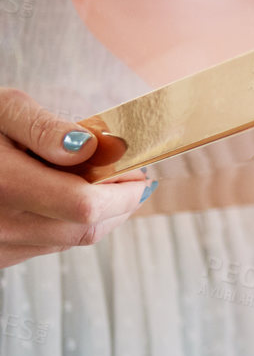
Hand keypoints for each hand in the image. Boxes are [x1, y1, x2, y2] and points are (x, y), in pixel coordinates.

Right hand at [0, 89, 152, 268]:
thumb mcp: (2, 110)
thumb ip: (45, 128)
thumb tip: (91, 149)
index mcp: (3, 185)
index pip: (85, 205)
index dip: (124, 191)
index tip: (137, 169)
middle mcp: (0, 225)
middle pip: (85, 228)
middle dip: (120, 203)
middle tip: (128, 175)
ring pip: (70, 240)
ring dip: (98, 215)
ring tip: (99, 182)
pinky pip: (48, 245)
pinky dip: (69, 223)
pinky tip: (64, 197)